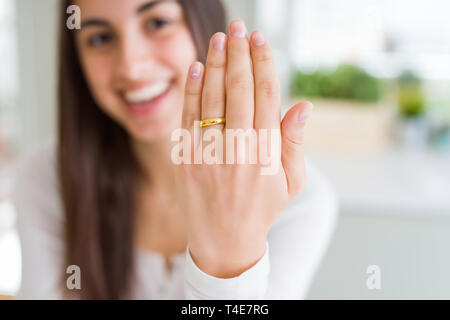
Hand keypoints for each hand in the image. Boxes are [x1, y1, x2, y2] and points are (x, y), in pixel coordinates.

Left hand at [176, 20, 312, 277]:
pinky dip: (191, 91)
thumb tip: (302, 105)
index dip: (263, 64)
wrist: (225, 243)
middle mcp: (238, 149)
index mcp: (267, 152)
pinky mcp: (186, 160)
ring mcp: (209, 155)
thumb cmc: (262, 209)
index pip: (266, 96)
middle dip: (239, 54)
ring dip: (215, 64)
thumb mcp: (291, 182)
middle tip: (240, 27)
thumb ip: (294, 142)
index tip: (261, 40)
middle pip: (238, 90)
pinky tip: (196, 67)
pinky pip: (188, 119)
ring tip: (220, 38)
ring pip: (212, 98)